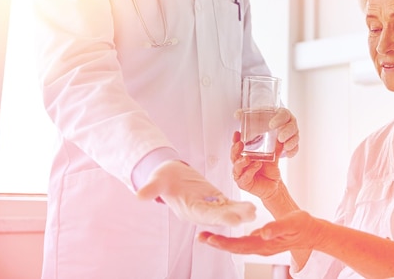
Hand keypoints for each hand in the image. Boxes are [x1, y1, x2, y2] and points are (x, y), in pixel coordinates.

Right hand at [137, 160, 255, 225]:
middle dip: (233, 215)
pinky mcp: (214, 199)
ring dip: (239, 212)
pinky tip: (251, 206)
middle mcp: (199, 211)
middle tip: (249, 215)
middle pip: (218, 215)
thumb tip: (140, 195)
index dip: (218, 216)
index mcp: (187, 209)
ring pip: (226, 211)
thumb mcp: (157, 180)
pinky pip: (228, 204)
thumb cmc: (162, 177)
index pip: (203, 214)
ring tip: (254, 211)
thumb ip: (151, 188)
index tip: (232, 219)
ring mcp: (208, 206)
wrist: (169, 175)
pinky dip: (238, 205)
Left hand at [199, 210, 321, 254]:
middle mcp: (262, 247)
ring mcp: (263, 246)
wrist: (314, 233)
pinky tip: (225, 237)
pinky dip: (231, 241)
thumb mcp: (292, 222)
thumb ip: (277, 228)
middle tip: (200, 236)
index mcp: (266, 243)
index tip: (210, 238)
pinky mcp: (264, 243)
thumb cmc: (303, 225)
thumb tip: (262, 232)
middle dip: (217, 243)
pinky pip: (244, 244)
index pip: (240, 245)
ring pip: (238, 247)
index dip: (224, 242)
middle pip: (235, 248)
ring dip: (222, 243)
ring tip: (207, 237)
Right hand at [231, 131, 281, 199]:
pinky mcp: (243, 184)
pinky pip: (244, 177)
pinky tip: (256, 165)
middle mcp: (240, 165)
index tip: (237, 133)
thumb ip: (275, 148)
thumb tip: (280, 137)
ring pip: (237, 167)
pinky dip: (250, 171)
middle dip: (235, 150)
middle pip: (234, 156)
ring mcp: (240, 175)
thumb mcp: (273, 157)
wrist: (275, 185)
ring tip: (248, 158)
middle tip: (240, 144)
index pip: (237, 147)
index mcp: (244, 156)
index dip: (235, 140)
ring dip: (241, 162)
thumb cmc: (270, 171)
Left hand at [235, 107, 299, 157]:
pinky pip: (296, 147)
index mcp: (282, 114)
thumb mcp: (255, 117)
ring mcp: (293, 134)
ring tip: (285, 147)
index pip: (283, 114)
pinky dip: (293, 151)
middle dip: (287, 132)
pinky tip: (288, 155)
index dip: (279, 119)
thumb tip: (237, 114)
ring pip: (295, 137)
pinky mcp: (293, 144)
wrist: (270, 127)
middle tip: (280, 138)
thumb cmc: (263, 121)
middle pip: (292, 126)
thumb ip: (245, 115)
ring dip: (291, 143)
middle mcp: (289, 123)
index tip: (271, 125)